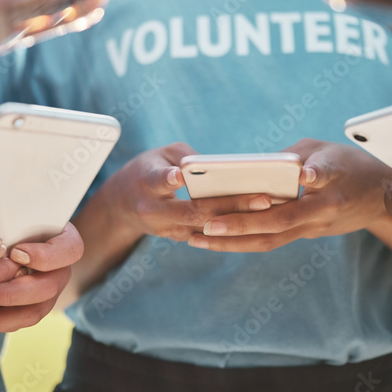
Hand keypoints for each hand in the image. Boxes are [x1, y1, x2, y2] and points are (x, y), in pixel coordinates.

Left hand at [0, 223, 83, 332]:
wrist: (7, 232)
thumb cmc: (7, 217)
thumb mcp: (10, 213)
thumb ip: (5, 219)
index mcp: (65, 240)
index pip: (70, 250)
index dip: (45, 256)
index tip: (15, 253)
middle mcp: (61, 269)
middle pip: (50, 287)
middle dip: (13, 292)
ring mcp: (49, 292)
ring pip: (35, 311)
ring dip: (1, 312)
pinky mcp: (31, 309)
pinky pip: (18, 322)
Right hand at [105, 142, 274, 242]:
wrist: (122, 205)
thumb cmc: (148, 169)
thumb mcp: (160, 154)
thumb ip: (188, 157)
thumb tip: (222, 168)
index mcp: (145, 183)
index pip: (158, 181)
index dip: (169, 179)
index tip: (179, 174)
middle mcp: (154, 211)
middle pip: (194, 211)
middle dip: (230, 205)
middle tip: (262, 198)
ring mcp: (166, 229)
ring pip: (206, 228)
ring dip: (238, 221)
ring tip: (269, 209)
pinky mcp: (179, 237)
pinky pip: (209, 234)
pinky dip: (233, 228)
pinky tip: (260, 221)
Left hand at [188, 139, 391, 252]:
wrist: (385, 198)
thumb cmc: (353, 164)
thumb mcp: (330, 149)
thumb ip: (299, 156)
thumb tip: (266, 164)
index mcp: (332, 187)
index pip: (312, 186)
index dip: (291, 187)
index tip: (281, 182)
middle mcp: (322, 213)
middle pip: (278, 224)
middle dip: (240, 226)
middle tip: (205, 223)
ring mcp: (314, 228)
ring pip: (270, 241)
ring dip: (233, 243)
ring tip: (197, 239)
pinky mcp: (307, 234)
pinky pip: (271, 240)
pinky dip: (242, 241)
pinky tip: (215, 239)